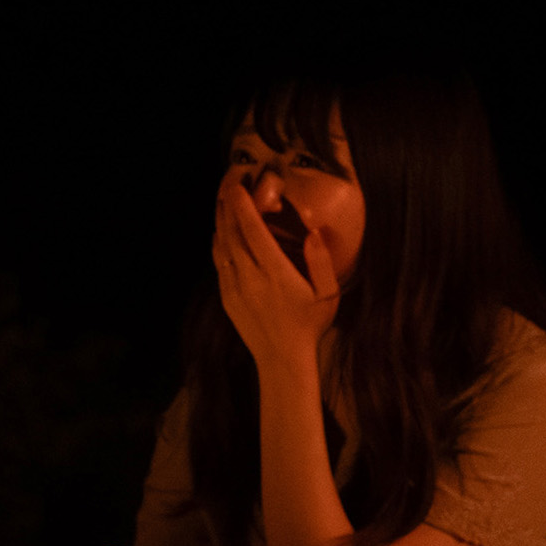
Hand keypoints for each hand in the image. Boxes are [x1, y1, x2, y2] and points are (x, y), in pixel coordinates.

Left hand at [212, 178, 339, 376]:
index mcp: (275, 273)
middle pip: (232, 235)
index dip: (243, 207)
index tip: (238, 187)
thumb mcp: (327, 294)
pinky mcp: (227, 299)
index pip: (253, 232)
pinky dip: (218, 246)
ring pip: (221, 249)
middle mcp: (250, 278)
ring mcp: (235, 289)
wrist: (282, 360)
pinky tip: (220, 235)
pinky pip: (219, 266)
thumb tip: (313, 232)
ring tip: (221, 203)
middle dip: (228, 208)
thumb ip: (321, 262)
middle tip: (226, 186)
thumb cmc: (310, 326)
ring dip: (220, 224)